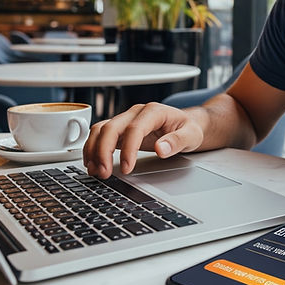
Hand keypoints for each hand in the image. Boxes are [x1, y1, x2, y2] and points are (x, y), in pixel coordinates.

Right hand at [83, 102, 203, 178]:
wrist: (186, 123)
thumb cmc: (188, 128)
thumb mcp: (191, 135)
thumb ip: (177, 141)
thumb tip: (161, 149)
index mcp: (153, 111)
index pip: (134, 129)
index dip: (128, 150)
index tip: (127, 168)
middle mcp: (136, 113)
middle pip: (111, 127)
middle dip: (103, 151)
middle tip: (104, 173)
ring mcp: (126, 120)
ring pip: (101, 129)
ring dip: (94, 150)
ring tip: (95, 171)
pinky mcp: (121, 129)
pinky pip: (101, 135)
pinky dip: (93, 149)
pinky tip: (93, 164)